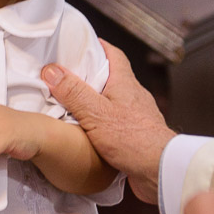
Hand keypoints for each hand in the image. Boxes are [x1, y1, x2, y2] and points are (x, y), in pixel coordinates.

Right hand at [42, 39, 175, 202]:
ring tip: (72, 104)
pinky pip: (116, 122)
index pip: (113, 54)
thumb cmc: (133, 139)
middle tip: (67, 75)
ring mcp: (137, 116)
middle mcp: (134, 96)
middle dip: (90, 74)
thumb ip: (74, 92)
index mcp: (125, 83)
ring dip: (95, 100)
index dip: (98, 46)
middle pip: (112, 77)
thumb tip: (52, 71)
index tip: (80, 43)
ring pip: (113, 100)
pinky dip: (102, 122)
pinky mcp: (136, 136)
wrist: (162, 170)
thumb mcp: (96, 113)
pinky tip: (89, 131)